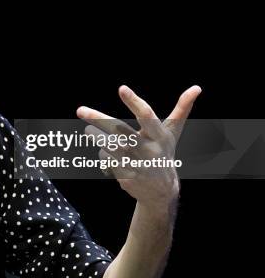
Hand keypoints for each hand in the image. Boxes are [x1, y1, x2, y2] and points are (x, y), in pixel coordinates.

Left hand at [77, 85, 200, 211]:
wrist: (162, 190)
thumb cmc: (164, 152)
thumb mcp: (172, 133)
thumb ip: (182, 109)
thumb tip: (197, 87)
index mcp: (159, 135)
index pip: (147, 115)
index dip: (134, 101)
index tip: (121, 88)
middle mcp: (149, 149)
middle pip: (119, 130)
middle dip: (98, 119)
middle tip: (80, 110)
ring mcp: (136, 164)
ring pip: (109, 145)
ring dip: (96, 136)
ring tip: (88, 129)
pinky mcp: (126, 176)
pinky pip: (107, 159)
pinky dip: (103, 155)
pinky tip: (107, 154)